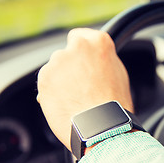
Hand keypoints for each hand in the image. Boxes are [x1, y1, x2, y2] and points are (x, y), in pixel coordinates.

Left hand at [37, 28, 132, 150]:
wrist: (102, 126)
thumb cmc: (114, 105)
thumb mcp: (118, 74)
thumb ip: (102, 60)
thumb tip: (94, 60)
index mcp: (98, 42)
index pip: (80, 36)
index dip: (80, 51)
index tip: (80, 61)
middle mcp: (78, 47)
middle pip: (67, 54)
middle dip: (70, 67)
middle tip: (81, 86)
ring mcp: (59, 61)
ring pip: (55, 69)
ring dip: (60, 80)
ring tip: (74, 99)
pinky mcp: (45, 77)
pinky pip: (46, 83)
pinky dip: (51, 92)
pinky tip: (65, 104)